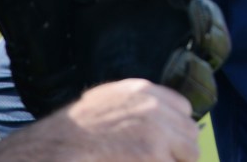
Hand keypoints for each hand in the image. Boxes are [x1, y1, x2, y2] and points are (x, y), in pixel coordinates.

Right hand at [0, 79, 199, 161]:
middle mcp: (154, 108)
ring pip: (189, 155)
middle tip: (160, 160)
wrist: (56, 148)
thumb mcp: (104, 101)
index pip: (184, 109)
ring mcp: (157, 133)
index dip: (176, 130)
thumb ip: (134, 104)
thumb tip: (159, 119)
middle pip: (190, 134)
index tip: (168, 144)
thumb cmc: (73, 131)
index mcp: (143, 91)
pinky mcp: (153, 155)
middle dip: (180, 152)